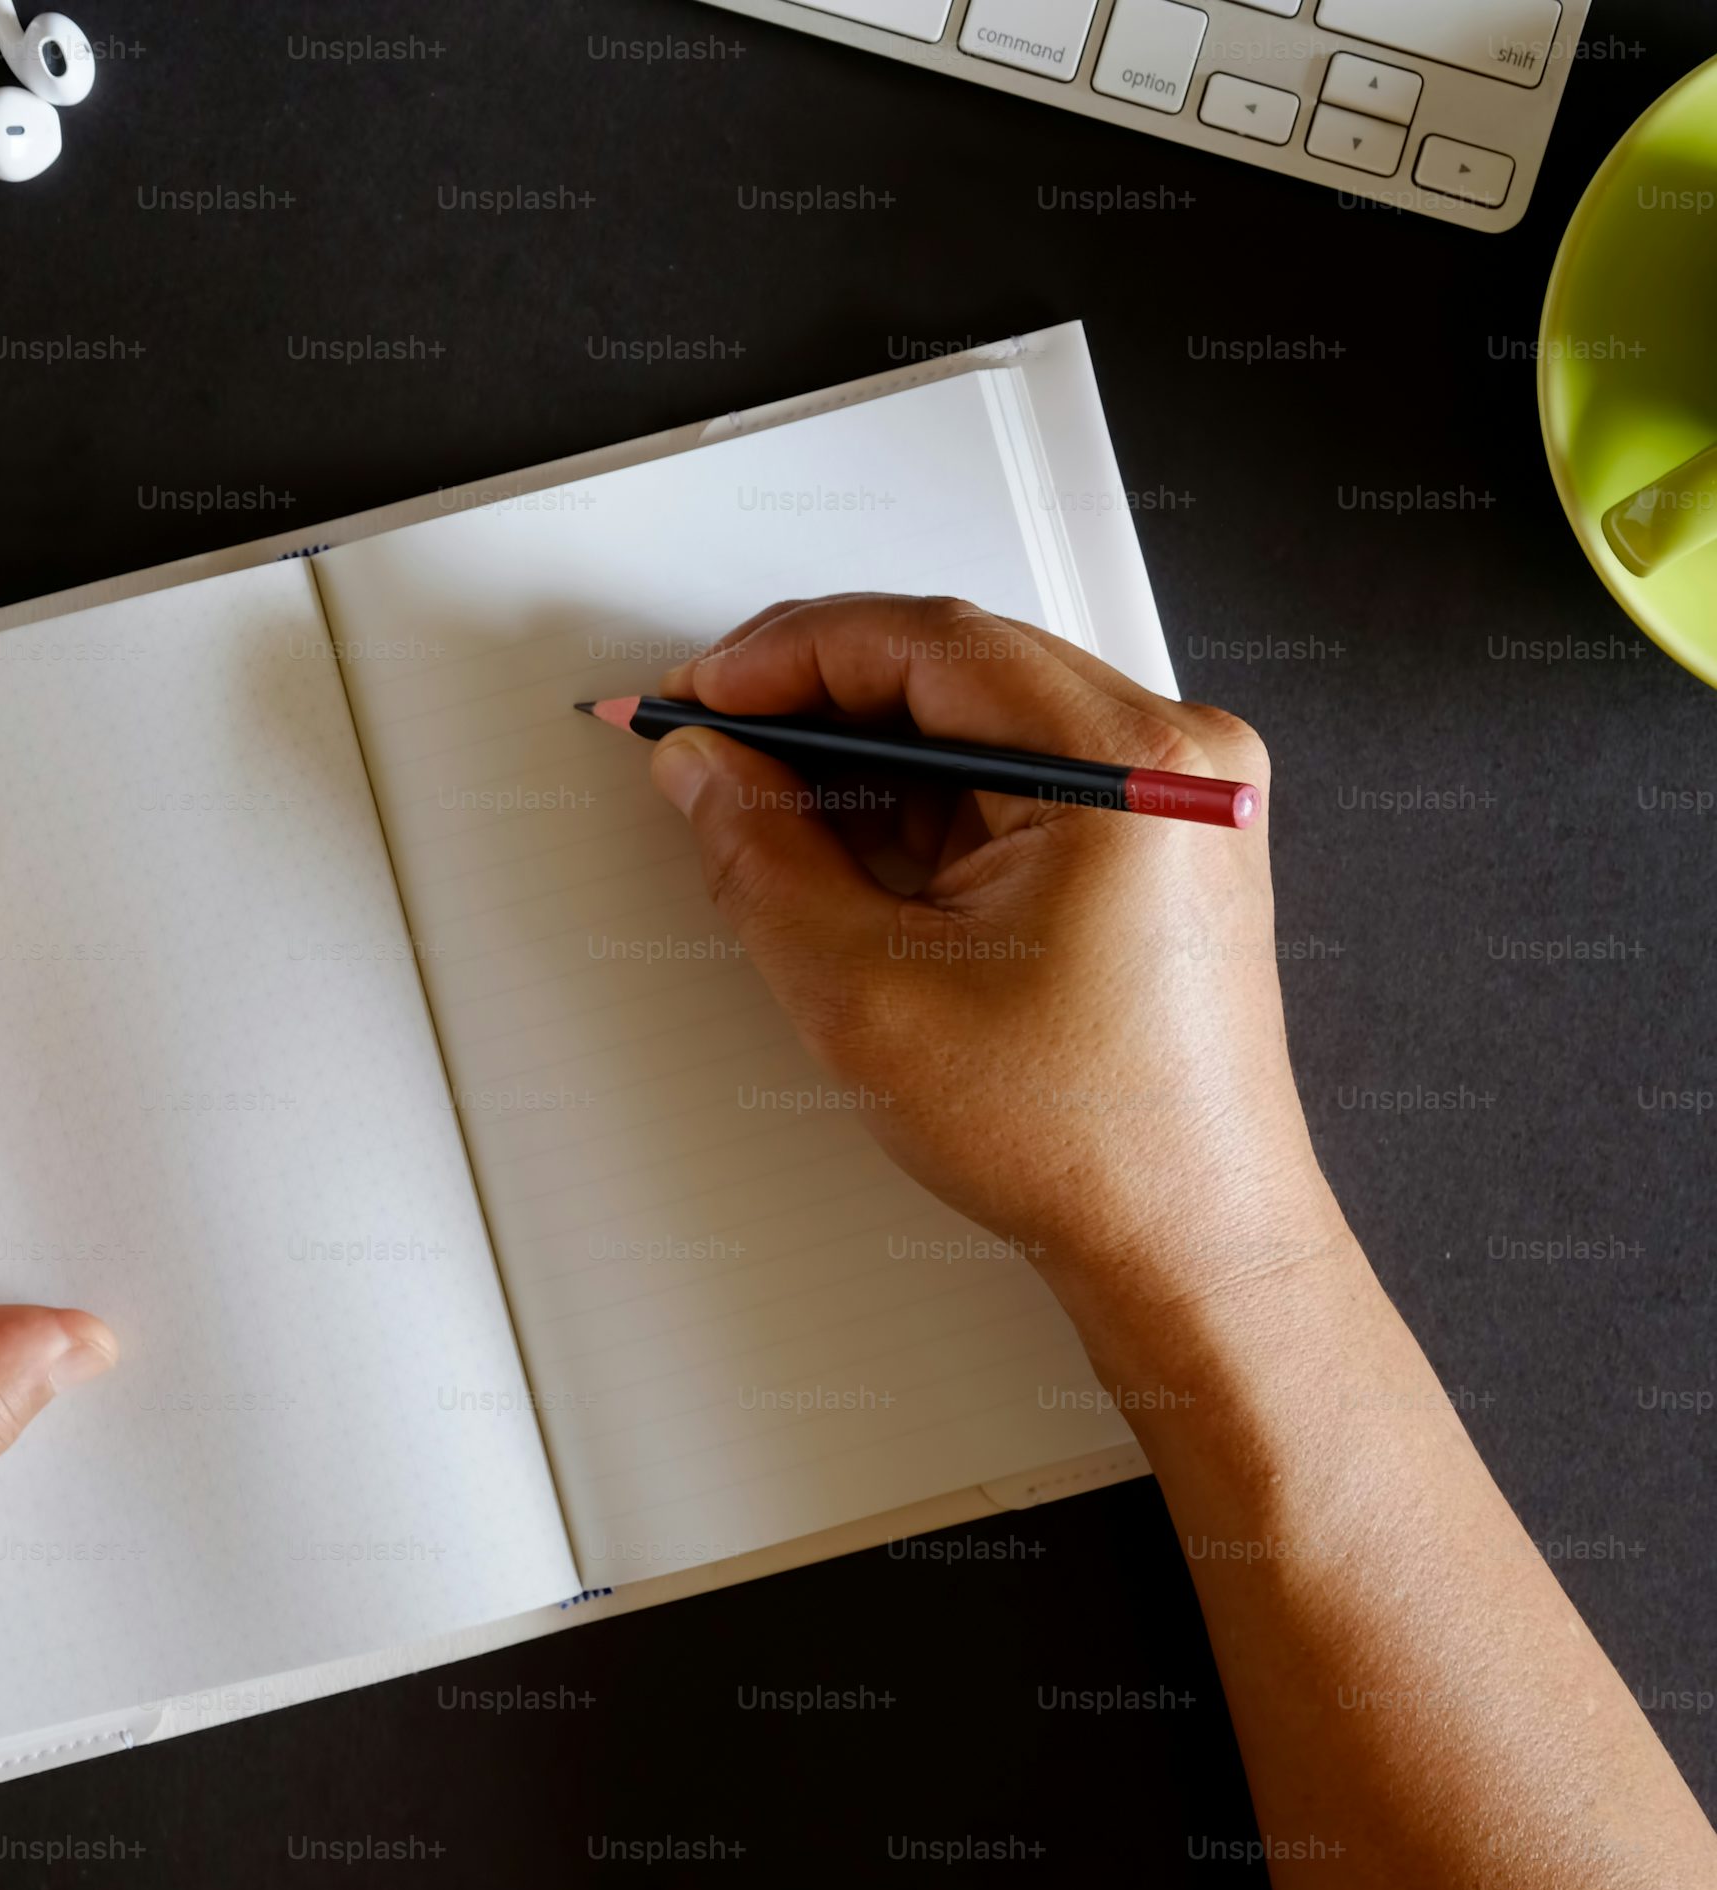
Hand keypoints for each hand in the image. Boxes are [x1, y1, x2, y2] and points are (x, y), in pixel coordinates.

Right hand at [646, 594, 1332, 1316]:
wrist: (1189, 1243)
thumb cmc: (1088, 1141)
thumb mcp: (868, 992)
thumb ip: (762, 856)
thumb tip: (705, 771)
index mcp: (1133, 767)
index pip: (930, 643)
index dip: (788, 656)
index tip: (701, 694)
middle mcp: (1177, 758)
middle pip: (956, 666)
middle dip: (816, 699)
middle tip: (710, 742)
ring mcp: (1176, 796)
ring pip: (979, 718)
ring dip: (864, 751)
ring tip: (762, 804)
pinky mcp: (1157, 840)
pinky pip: (1014, 774)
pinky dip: (921, 798)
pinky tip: (845, 842)